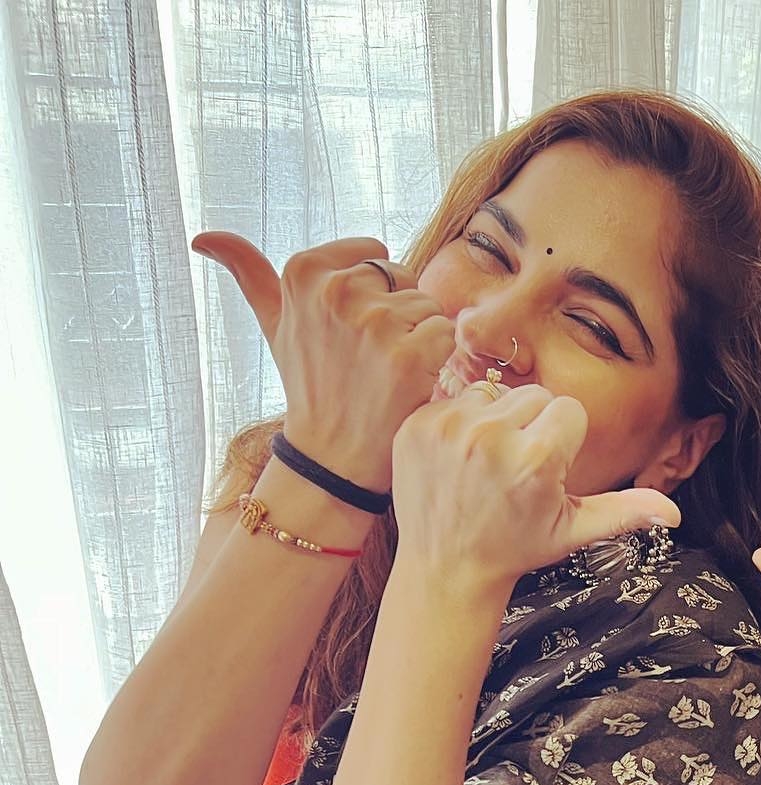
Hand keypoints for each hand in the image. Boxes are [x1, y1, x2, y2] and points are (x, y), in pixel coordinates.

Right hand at [192, 231, 455, 492]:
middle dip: (398, 314)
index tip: (350, 331)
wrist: (331, 457)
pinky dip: (437, 359)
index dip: (373, 294)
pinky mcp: (409, 355)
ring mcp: (374, 323)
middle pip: (404, 278)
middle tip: (370, 358)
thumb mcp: (273, 325)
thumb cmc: (309, 387)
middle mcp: (337, 290)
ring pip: (427, 306)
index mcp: (304, 271)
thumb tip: (202, 237)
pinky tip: (409, 383)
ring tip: (386, 373)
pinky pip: (445, 333)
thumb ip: (247, 273)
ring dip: (418, 338)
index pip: (374, 254)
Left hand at [390, 382, 680, 598]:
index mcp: (535, 459)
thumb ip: (624, 512)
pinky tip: (459, 460)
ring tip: (486, 465)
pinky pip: (455, 398)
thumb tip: (674, 513)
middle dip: (530, 425)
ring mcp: (449, 429)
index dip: (562, 440)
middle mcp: (491, 438)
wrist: (447, 567)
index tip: (545, 472)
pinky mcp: (418, 424)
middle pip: (533, 395)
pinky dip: (460, 422)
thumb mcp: (572, 531)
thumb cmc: (515, 546)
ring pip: (494, 393)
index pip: (568, 410)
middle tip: (515, 470)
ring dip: (495, 421)